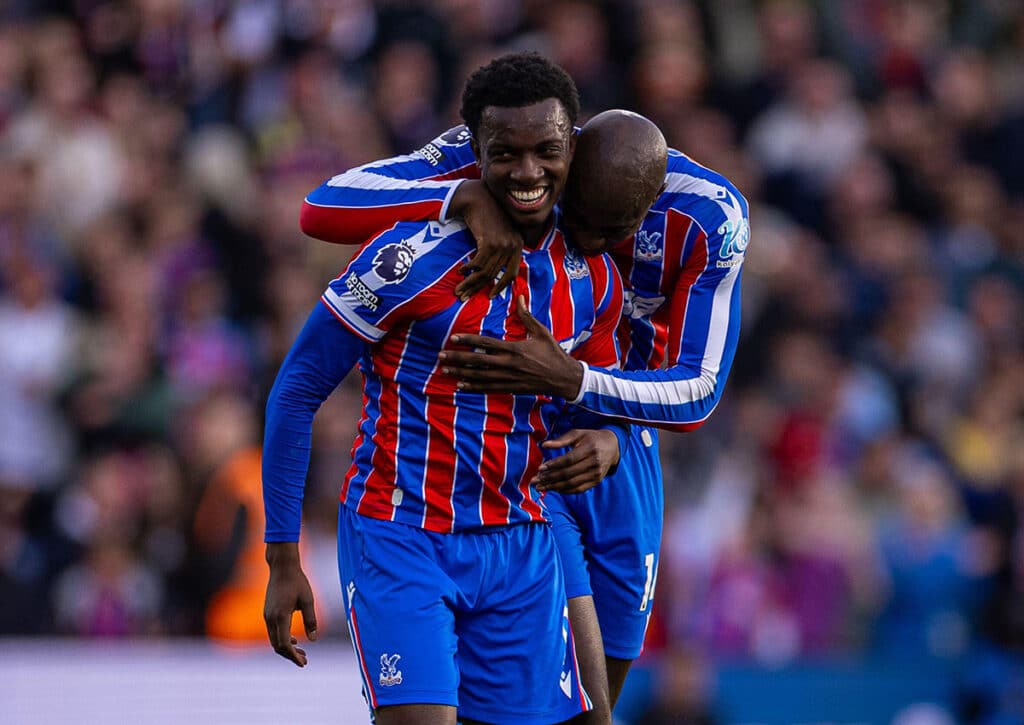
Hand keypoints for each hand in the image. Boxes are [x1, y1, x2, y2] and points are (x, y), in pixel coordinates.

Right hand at [264, 542, 317, 666]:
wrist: (282, 567)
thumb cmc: (297, 582)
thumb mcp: (308, 600)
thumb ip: (311, 620)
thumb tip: (313, 640)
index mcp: (280, 616)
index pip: (284, 644)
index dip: (293, 656)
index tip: (303, 662)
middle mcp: (270, 618)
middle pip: (277, 646)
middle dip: (290, 655)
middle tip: (305, 660)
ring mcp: (267, 615)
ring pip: (274, 640)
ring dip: (286, 648)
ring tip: (302, 652)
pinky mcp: (267, 612)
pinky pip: (273, 632)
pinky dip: (282, 639)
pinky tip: (295, 640)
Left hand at [439, 296, 583, 398]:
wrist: (564, 378)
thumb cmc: (553, 353)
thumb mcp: (542, 332)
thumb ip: (527, 316)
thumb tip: (520, 297)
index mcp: (515, 349)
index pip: (486, 343)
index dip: (468, 340)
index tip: (453, 338)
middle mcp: (509, 364)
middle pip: (477, 361)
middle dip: (457, 359)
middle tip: (440, 357)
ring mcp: (509, 378)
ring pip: (479, 377)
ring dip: (461, 374)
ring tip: (445, 371)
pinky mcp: (510, 388)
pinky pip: (488, 388)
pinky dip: (473, 387)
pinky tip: (460, 386)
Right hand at [450, 180, 522, 299]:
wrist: (477, 197)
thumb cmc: (486, 214)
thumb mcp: (500, 232)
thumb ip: (501, 249)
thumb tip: (492, 271)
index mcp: (519, 244)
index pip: (512, 273)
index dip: (501, 286)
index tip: (490, 295)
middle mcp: (513, 246)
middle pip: (495, 275)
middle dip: (478, 288)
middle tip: (465, 296)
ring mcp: (503, 244)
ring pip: (486, 272)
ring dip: (470, 282)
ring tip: (459, 288)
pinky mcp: (490, 242)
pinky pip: (478, 263)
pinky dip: (468, 269)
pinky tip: (460, 270)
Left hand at [533, 428, 620, 493]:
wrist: (612, 446)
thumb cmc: (591, 438)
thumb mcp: (578, 434)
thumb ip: (561, 440)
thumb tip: (544, 445)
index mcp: (590, 448)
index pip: (569, 460)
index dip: (554, 465)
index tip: (540, 468)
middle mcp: (594, 463)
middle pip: (569, 474)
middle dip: (550, 478)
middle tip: (535, 481)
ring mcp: (596, 474)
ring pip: (572, 484)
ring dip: (555, 487)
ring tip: (541, 487)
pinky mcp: (596, 481)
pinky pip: (579, 489)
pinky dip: (565, 491)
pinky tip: (554, 489)